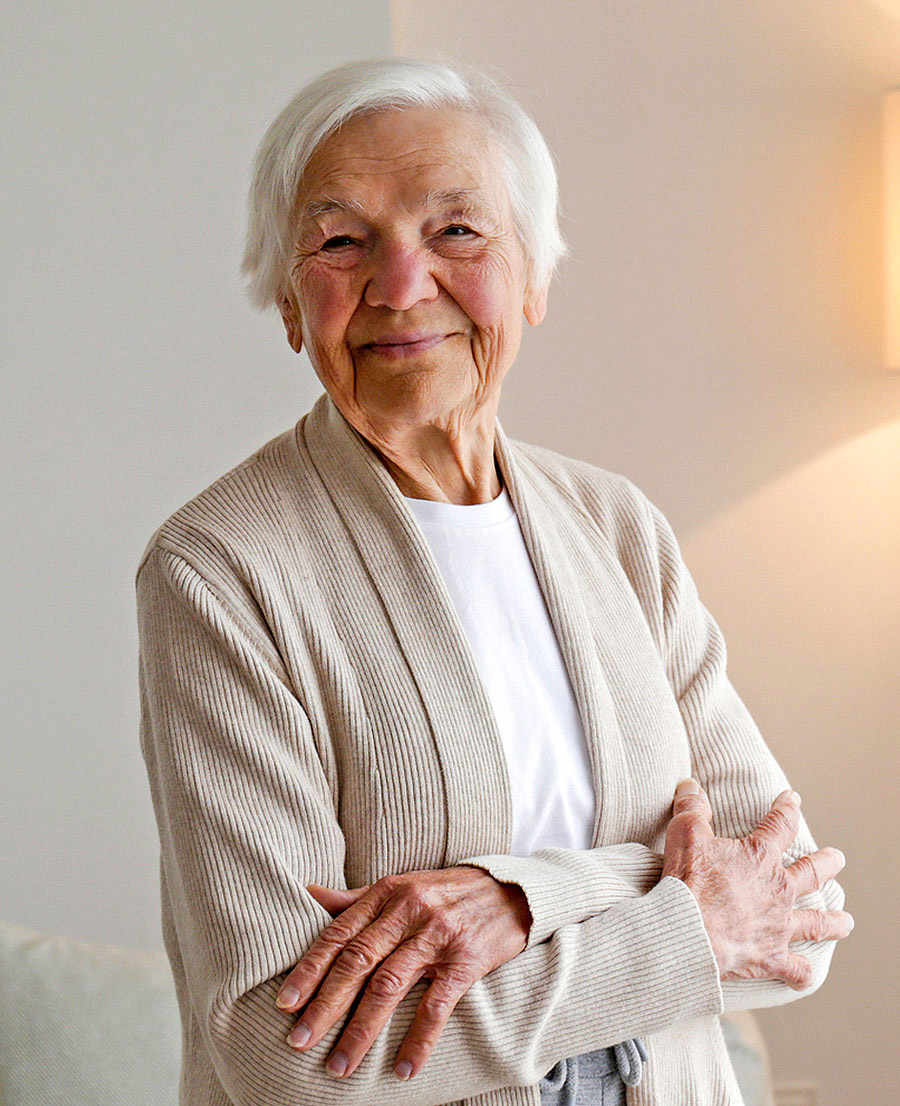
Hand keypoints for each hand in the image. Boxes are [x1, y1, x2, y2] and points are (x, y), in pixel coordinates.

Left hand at [275, 866, 530, 1080]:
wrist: (508, 890)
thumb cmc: (444, 892)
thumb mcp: (400, 886)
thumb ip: (354, 899)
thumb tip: (307, 893)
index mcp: (387, 894)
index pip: (339, 934)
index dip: (310, 969)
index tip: (285, 1003)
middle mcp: (408, 912)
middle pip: (358, 962)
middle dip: (325, 1005)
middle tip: (298, 1041)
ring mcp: (437, 937)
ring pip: (390, 987)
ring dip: (361, 1029)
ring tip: (339, 1064)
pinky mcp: (465, 961)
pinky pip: (437, 1005)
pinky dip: (419, 1039)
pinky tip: (404, 1069)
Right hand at [662, 780, 852, 987]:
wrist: (689, 929)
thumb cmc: (688, 879)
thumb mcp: (686, 833)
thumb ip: (692, 807)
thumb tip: (689, 784)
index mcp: (760, 857)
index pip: (780, 825)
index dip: (786, 809)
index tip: (792, 800)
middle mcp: (778, 890)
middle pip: (811, 873)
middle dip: (827, 864)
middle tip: (838, 858)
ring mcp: (779, 925)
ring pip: (816, 923)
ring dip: (834, 922)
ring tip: (847, 921)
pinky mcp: (771, 957)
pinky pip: (795, 970)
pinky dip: (801, 973)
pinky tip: (806, 975)